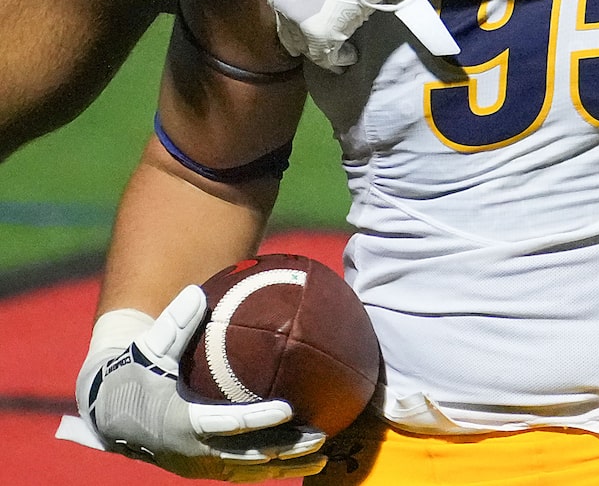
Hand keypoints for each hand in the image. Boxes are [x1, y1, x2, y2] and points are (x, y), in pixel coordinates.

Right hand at [79, 288, 324, 478]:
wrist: (112, 415)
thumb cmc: (138, 372)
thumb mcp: (151, 348)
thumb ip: (175, 323)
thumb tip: (197, 292)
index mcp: (178, 420)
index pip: (224, 423)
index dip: (257, 419)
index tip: (289, 409)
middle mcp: (190, 451)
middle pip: (245, 455)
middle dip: (284, 448)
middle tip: (321, 434)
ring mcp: (197, 465)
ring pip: (249, 470)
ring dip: (286, 465)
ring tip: (323, 455)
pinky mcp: (203, 470)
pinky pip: (242, 473)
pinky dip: (271, 470)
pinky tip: (303, 462)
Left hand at [268, 0, 369, 72]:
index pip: (282, 5)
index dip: (296, 14)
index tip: (309, 19)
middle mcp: (282, 0)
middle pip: (288, 30)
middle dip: (302, 37)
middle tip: (319, 42)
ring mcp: (298, 20)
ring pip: (305, 46)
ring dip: (321, 51)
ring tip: (338, 54)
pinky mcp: (319, 37)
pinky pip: (327, 57)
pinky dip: (339, 59)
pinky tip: (349, 57)